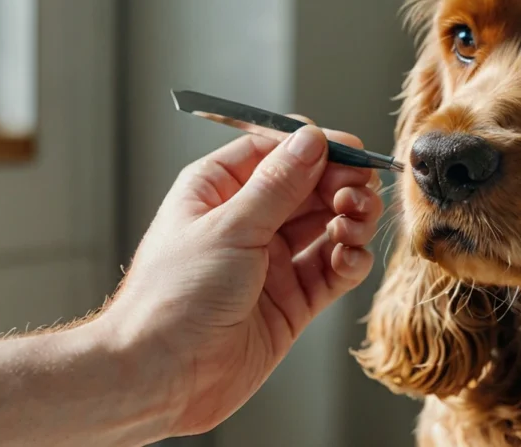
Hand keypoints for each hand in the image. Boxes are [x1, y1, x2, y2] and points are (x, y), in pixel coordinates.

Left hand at [102, 122, 383, 436]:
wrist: (161, 379)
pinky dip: (349, 261)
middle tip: (360, 192)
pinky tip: (349, 258)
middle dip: (340, 185)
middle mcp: (246, 223)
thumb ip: (278, 185)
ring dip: (350, 221)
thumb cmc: (172, 299)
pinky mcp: (290, 303)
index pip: (275, 152)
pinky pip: (332, 271)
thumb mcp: (229, 228)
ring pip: (326, 227)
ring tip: (355, 224)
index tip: (350, 151)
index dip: (315, 149)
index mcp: (217, 191)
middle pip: (308, 187)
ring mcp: (270, 263)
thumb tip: (312, 141)